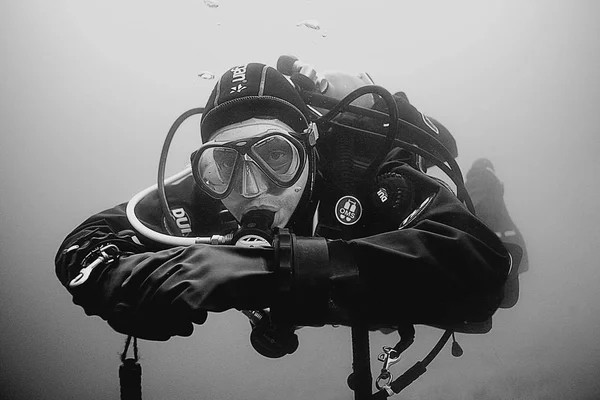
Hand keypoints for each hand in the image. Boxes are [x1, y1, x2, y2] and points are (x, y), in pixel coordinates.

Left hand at [75, 245, 277, 340]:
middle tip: (132, 316)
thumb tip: (176, 291)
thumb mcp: (212, 268)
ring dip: (155, 314)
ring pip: (161, 295)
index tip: (125, 289)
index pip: (152, 261)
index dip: (135, 276)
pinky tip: (179, 328)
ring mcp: (196, 272)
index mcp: (189, 253)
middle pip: (152, 280)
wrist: (267, 272)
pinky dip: (174, 320)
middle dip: (139, 300)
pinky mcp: (203, 288)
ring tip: (155, 327)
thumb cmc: (242, 273)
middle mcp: (189, 259)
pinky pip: (178, 307)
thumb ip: (192, 273)